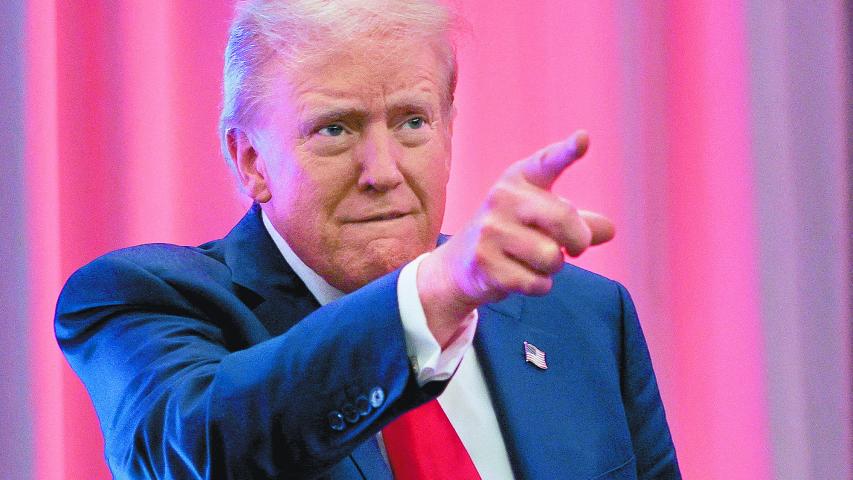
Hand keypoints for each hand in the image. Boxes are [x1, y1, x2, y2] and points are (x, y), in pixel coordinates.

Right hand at [418, 130, 614, 345]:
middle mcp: (502, 198)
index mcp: (519, 180)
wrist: (459, 265)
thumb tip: (609, 230)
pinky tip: (520, 277)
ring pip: (551, 257)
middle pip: (563, 219)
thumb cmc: (513, 235)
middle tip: (575, 249)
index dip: (567, 151)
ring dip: (553, 267)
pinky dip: (539, 286)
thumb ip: (578, 222)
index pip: (546, 162)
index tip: (584, 139)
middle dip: (579, 241)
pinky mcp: (486, 263)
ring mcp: (490, 231)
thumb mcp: (542, 220)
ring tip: (534, 262)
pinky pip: (537, 282)